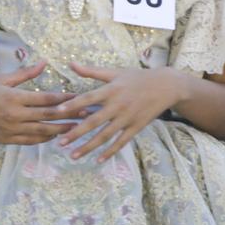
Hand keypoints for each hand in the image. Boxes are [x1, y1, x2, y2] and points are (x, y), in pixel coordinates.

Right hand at [0, 62, 75, 145]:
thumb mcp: (1, 80)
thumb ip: (25, 74)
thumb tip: (45, 63)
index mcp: (14, 98)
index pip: (46, 99)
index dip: (65, 99)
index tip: (80, 97)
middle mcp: (14, 115)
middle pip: (49, 116)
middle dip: (70, 115)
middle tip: (87, 114)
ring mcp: (11, 130)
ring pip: (42, 132)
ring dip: (61, 130)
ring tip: (77, 128)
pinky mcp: (7, 140)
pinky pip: (30, 141)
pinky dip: (44, 139)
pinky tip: (54, 136)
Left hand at [54, 64, 186, 161]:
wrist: (166, 86)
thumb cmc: (137, 77)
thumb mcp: (115, 72)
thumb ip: (92, 71)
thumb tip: (71, 64)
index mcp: (111, 90)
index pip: (88, 97)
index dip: (73, 104)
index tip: (58, 111)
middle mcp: (118, 105)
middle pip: (94, 121)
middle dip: (76, 132)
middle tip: (60, 142)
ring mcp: (127, 118)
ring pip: (105, 135)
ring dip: (89, 146)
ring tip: (74, 156)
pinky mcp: (136, 127)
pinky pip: (121, 142)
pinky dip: (110, 151)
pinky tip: (98, 160)